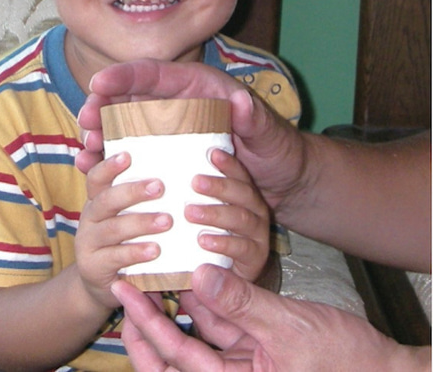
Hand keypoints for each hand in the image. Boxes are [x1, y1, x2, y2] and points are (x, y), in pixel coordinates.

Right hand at [74, 151, 172, 307]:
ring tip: (167, 220)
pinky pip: (114, 257)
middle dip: (132, 191)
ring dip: (141, 223)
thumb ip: (139, 196)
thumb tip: (170, 171)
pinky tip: (156, 250)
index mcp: (98, 200)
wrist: (103, 285)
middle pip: (106, 199)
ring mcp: (88, 242)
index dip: (109, 166)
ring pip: (112, 228)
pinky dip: (135, 252)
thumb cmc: (124, 240)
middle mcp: (90, 217)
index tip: (128, 155)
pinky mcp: (93, 267)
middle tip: (160, 186)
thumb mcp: (125, 216)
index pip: (97, 177)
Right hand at [77, 59, 306, 213]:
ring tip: (87, 153)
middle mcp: (177, 103)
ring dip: (101, 134)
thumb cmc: (276, 149)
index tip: (98, 83)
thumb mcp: (270, 133)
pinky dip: (112, 158)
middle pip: (129, 97)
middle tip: (85, 122)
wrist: (281, 179)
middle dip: (102, 106)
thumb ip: (258, 119)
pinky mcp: (166, 154)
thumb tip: (241, 101)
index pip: (155, 73)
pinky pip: (132, 151)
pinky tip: (95, 169)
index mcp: (197, 87)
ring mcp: (169, 129)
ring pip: (123, 124)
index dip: (124, 75)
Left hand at [112, 264, 427, 370]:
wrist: (381, 371)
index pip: (177, 356)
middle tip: (125, 290)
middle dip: (146, 326)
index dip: (147, 326)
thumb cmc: (342, 361)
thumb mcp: (288, 328)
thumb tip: (201, 275)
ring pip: (192, 338)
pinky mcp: (251, 346)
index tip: (125, 293)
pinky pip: (217, 327)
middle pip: (173, 355)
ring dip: (173, 311)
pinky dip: (203, 305)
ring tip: (151, 279)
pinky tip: (191, 279)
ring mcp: (239, 362)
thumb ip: (241, 303)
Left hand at [187, 148, 268, 281]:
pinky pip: (241, 248)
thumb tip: (174, 160)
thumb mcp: (201, 211)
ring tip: (190, 212)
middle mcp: (255, 211)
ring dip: (215, 213)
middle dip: (220, 186)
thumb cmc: (207, 235)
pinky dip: (222, 244)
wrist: (225, 279)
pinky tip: (203, 241)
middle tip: (195, 182)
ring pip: (241, 218)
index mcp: (244, 195)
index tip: (212, 153)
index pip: (239, 174)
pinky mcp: (255, 259)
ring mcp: (258, 235)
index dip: (228, 163)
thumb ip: (194, 190)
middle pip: (243, 193)